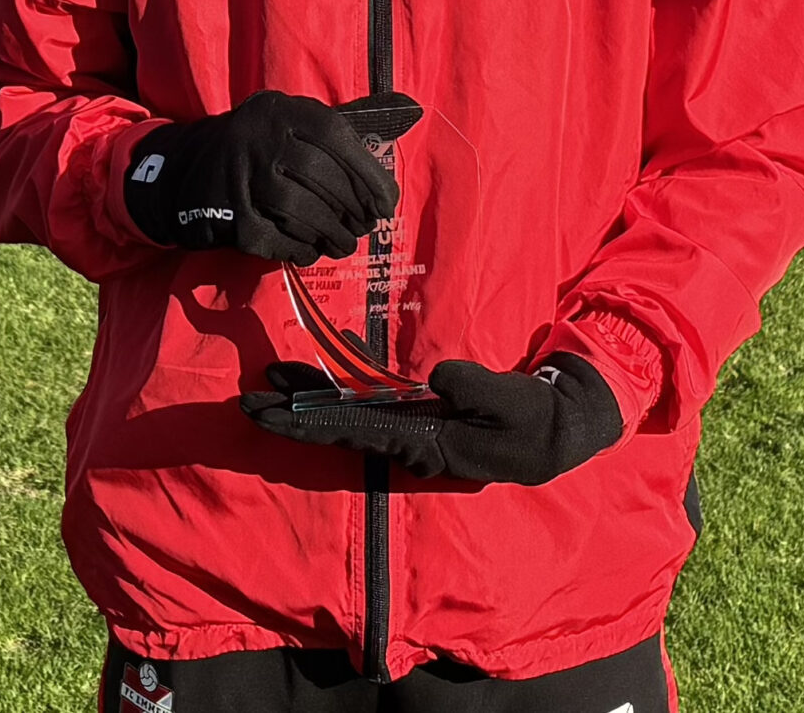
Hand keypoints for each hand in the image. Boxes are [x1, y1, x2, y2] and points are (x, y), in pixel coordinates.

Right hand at [123, 91, 398, 265]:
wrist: (186, 172)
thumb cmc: (259, 148)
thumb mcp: (290, 122)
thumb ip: (338, 128)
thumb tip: (410, 112)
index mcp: (280, 110)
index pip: (335, 136)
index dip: (368, 173)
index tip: (387, 202)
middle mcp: (257, 138)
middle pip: (320, 177)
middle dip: (353, 208)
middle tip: (367, 226)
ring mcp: (239, 178)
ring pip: (300, 210)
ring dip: (332, 233)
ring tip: (346, 243)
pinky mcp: (228, 216)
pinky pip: (277, 239)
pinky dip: (302, 249)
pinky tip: (313, 250)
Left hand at [241, 356, 623, 485]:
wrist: (559, 432)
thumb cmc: (536, 421)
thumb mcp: (511, 407)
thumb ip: (472, 390)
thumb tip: (437, 378)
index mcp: (422, 442)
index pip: (350, 432)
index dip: (305, 423)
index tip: (266, 416)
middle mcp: (407, 439)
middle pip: (338, 426)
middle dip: (292, 414)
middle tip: (244, 401)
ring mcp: (414, 426)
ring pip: (351, 411)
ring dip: (312, 397)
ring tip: (271, 381)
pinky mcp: (424, 411)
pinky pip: (376, 397)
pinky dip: (349, 381)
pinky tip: (331, 359)